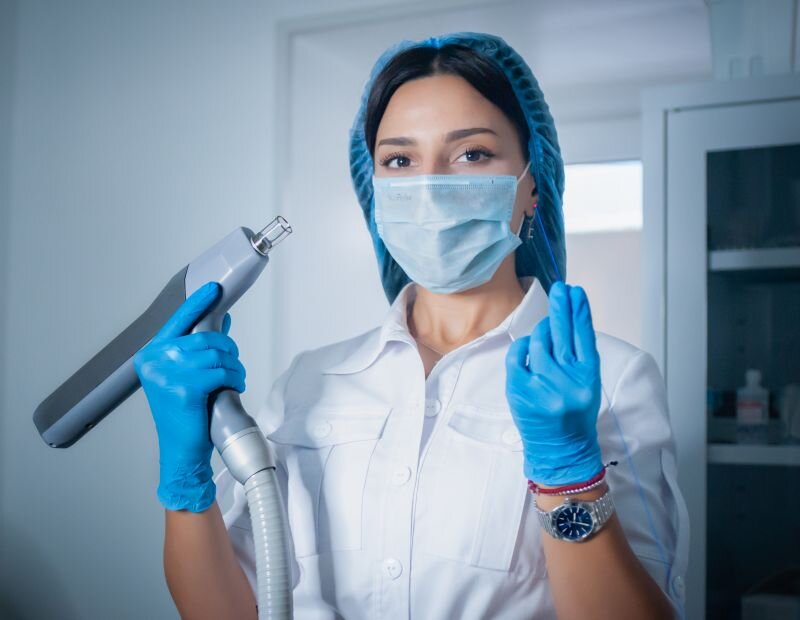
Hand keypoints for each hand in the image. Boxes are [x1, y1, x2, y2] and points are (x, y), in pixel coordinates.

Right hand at [133, 281, 246, 511]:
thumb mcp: (188, 376)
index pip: (179, 321)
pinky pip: (221, 373)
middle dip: (228, 349)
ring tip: (235, 378)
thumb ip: (200, 348)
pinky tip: (234, 387)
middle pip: (205, 338)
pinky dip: (234, 378)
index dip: (198, 303)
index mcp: (151, 354)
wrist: (181, 452)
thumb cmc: (185, 414)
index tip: (214, 289)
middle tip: (234, 363)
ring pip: (217, 355)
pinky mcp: (184, 388)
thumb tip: (221, 321)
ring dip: (234, 366)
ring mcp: (167, 374)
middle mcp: (154, 360)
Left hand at [505, 281, 602, 485]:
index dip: (580, 311)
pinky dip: (522, 347)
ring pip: (538, 342)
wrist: (561, 450)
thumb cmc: (574, 414)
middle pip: (562, 333)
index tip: (576, 292)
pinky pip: (518, 356)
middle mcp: (567, 380)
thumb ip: (577, 357)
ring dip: (541, 331)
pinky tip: (528, 345)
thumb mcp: (587, 384)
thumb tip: (564, 321)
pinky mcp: (520, 390)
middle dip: (560, 307)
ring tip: (546, 329)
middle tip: (560, 289)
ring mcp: (542, 385)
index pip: (584, 335)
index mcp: (588, 377)